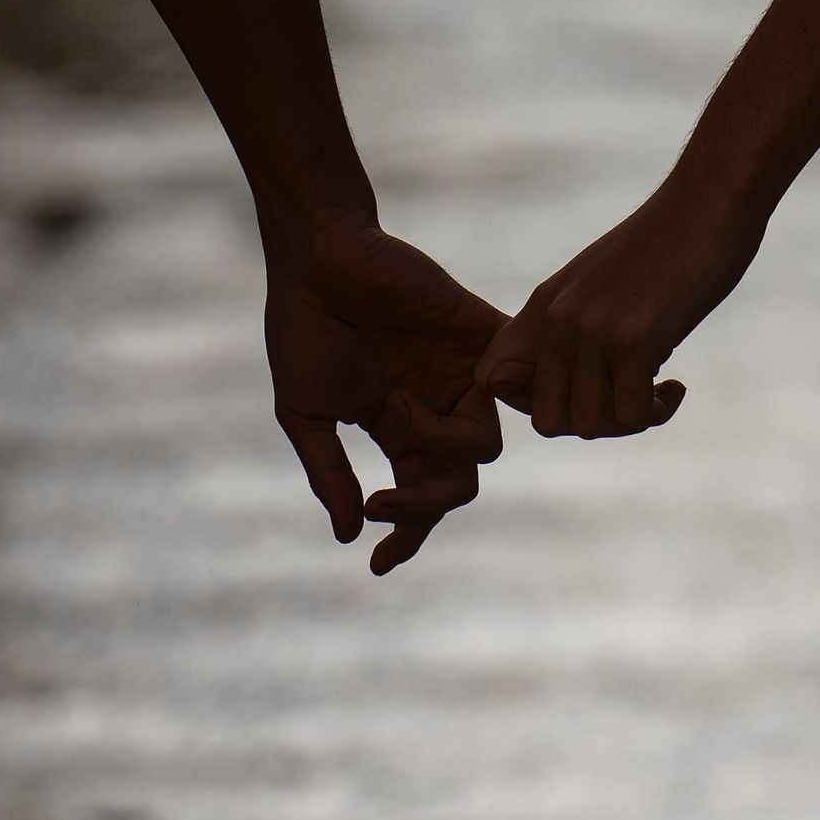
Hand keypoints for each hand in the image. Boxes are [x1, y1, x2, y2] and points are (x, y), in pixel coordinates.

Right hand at [264, 217, 508, 574]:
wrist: (318, 254)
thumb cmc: (303, 326)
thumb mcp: (305, 412)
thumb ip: (328, 471)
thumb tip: (348, 534)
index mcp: (398, 428)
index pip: (420, 497)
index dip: (406, 536)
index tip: (379, 564)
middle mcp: (437, 408)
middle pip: (457, 485)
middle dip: (420, 508)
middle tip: (380, 504)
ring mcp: (463, 375)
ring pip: (485, 450)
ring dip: (439, 449)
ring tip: (399, 412)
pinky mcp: (484, 338)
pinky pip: (515, 388)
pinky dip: (494, 404)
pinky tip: (442, 398)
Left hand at [475, 185, 737, 438]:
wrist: (711, 198)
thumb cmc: (667, 245)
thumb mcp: (600, 284)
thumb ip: (574, 327)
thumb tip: (574, 386)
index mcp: (542, 307)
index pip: (491, 378)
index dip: (533, 401)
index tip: (585, 388)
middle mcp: (557, 320)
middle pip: (547, 420)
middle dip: (593, 424)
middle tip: (629, 400)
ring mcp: (593, 330)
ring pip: (589, 425)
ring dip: (628, 423)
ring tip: (656, 393)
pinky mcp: (635, 338)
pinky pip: (633, 416)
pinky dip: (659, 412)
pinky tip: (677, 385)